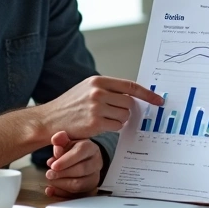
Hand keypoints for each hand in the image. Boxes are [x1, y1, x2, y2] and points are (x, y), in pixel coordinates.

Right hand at [36, 76, 163, 138]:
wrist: (49, 119)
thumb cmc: (69, 106)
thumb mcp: (86, 89)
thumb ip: (107, 89)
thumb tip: (132, 95)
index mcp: (97, 81)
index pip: (130, 86)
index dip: (147, 94)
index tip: (159, 100)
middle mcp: (98, 92)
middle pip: (129, 102)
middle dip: (126, 110)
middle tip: (114, 113)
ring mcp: (97, 107)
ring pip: (124, 115)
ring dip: (119, 119)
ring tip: (103, 119)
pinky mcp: (95, 122)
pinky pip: (117, 125)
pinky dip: (113, 127)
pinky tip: (99, 125)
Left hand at [43, 132, 101, 197]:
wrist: (84, 160)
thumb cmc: (73, 151)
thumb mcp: (67, 142)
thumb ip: (61, 140)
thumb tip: (56, 139)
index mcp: (90, 148)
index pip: (80, 152)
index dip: (66, 160)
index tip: (53, 165)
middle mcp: (95, 162)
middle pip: (82, 170)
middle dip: (62, 174)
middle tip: (49, 174)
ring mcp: (94, 177)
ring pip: (80, 185)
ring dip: (62, 184)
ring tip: (51, 181)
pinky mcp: (90, 190)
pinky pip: (77, 196)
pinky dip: (62, 194)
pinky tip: (52, 190)